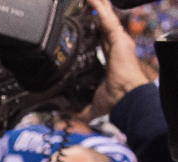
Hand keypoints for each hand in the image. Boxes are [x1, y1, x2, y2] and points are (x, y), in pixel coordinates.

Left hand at [87, 0, 151, 119]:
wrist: (126, 97)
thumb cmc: (116, 100)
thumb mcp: (93, 104)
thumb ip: (81, 110)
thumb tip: (71, 116)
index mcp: (112, 59)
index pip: (103, 41)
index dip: (96, 32)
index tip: (90, 25)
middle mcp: (117, 47)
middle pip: (105, 26)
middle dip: (98, 15)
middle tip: (89, 4)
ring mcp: (119, 41)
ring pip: (106, 19)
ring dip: (98, 7)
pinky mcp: (119, 38)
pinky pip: (107, 18)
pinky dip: (99, 8)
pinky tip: (92, 0)